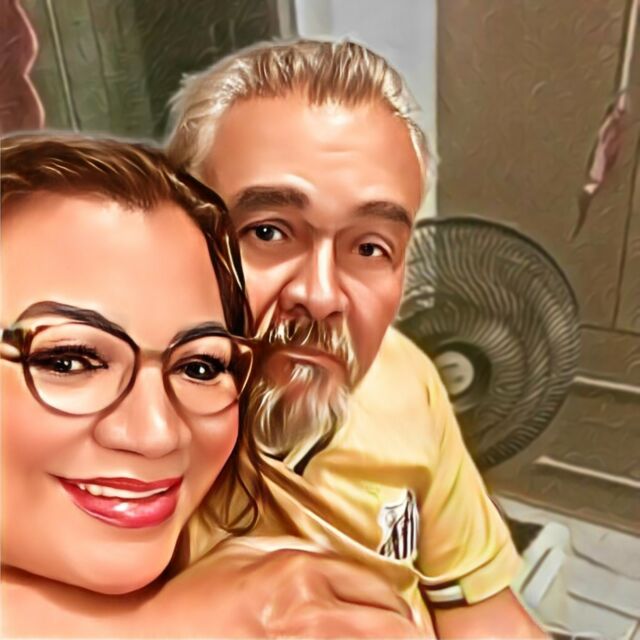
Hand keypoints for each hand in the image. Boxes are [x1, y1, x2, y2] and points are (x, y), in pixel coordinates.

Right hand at [154, 538, 424, 637]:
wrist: (157, 637)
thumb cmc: (196, 599)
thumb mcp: (244, 553)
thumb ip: (290, 550)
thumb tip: (329, 559)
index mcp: (300, 572)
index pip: (376, 585)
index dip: (398, 602)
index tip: (404, 613)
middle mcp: (311, 611)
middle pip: (391, 624)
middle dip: (411, 631)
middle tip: (417, 636)